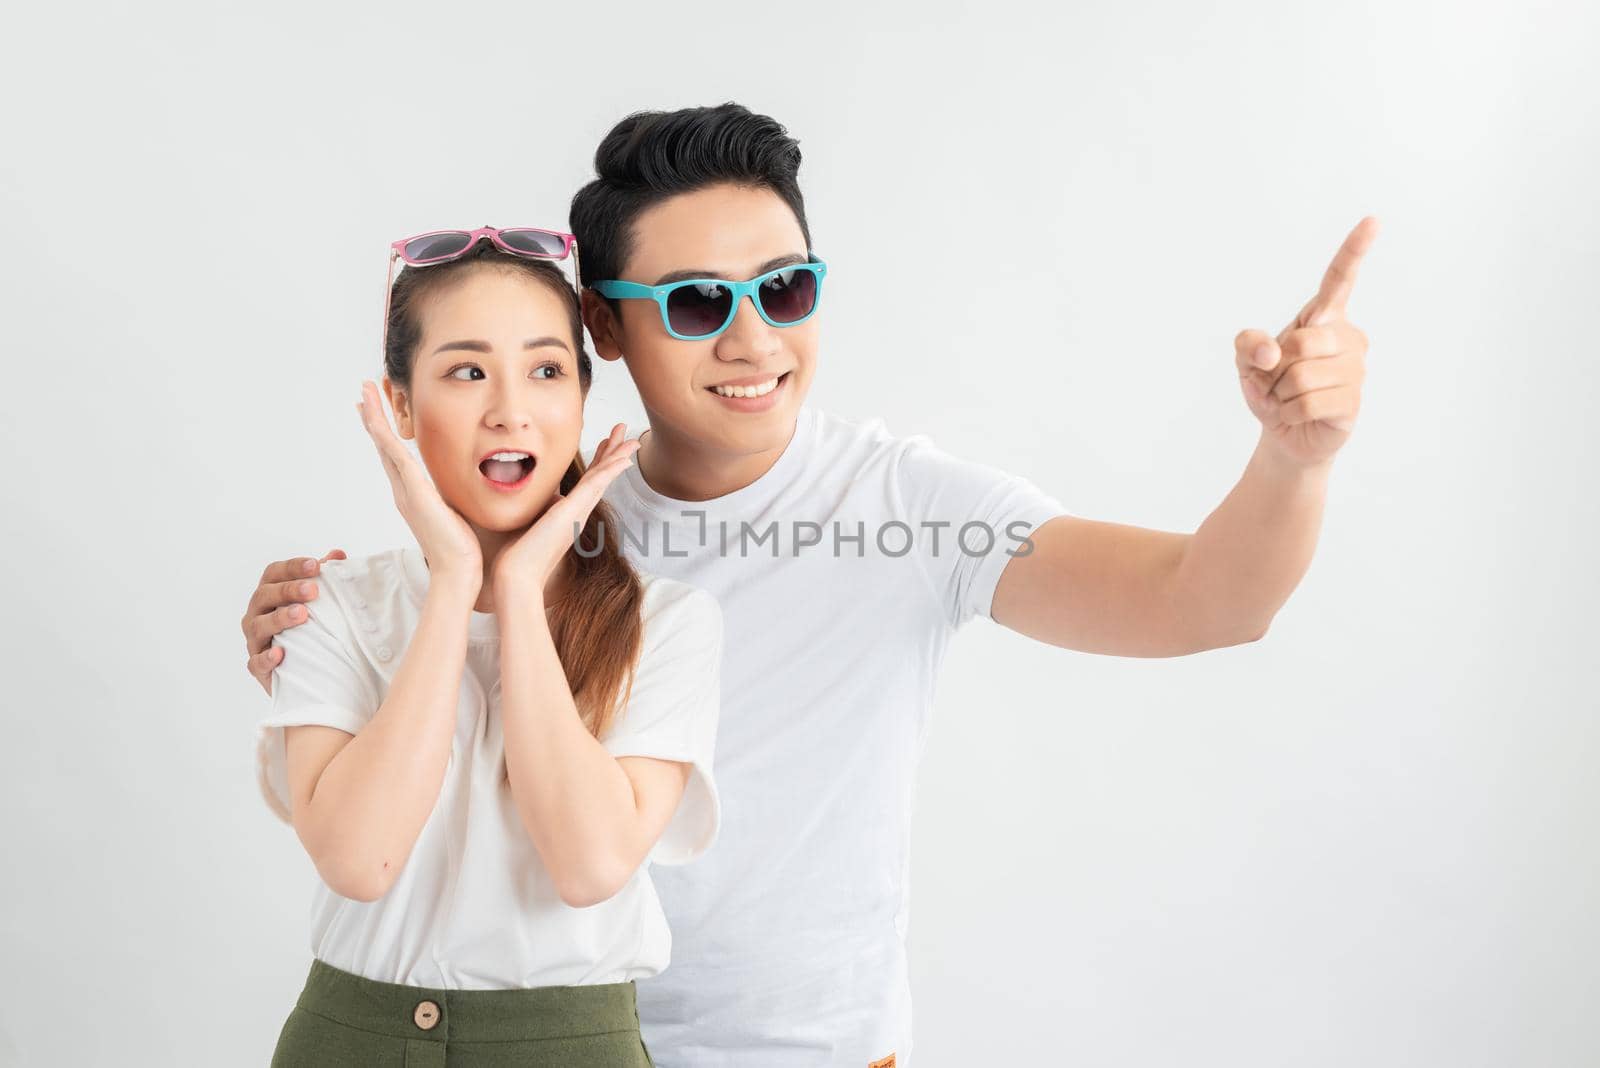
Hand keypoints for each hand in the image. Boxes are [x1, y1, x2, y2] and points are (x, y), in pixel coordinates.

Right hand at [242, 548, 346, 693]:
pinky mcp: (258, 668)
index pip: (274, 573)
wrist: (309, 671)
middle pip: (264, 595)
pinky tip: (280, 654)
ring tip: (301, 614)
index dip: (292, 567)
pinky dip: (266, 658)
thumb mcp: (320, 603)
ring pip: (258, 626)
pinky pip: (256, 663)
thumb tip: (338, 554)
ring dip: (279, 618)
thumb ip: (326, 578)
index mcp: (271, 593)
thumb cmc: (311, 628)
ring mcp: (255, 640)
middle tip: (312, 590)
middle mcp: (258, 613)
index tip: (316, 566)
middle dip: (287, 590)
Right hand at [357, 380, 481, 590]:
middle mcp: (405, 492)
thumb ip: (461, 500)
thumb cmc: (466, 551)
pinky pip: (393, 455)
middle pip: (384, 448)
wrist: (460, 574)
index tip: (381, 413)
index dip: (388, 435)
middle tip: (364, 394)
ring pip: (384, 446)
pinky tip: (373, 414)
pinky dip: (382, 433)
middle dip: (374, 420)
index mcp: (416, 497)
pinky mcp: (414, 492)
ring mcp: (406, 491)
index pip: (398, 459)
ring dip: (374, 417)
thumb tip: (480, 486)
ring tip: (365, 392)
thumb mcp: (462, 515)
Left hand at [491, 422, 639, 597]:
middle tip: (626, 432)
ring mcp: (578, 512)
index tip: (605, 443)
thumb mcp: (526, 524)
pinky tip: (624, 458)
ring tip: (633, 438)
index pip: (587, 482)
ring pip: (603, 478)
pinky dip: (611, 471)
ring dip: (618, 456)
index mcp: (569, 514)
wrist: (516, 577)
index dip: (598, 461)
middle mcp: (578, 513)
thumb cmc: (516, 557)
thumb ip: (534, 510)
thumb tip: (533, 498)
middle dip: (613, 452)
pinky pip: (596, 485)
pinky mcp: (573, 512)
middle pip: (600, 476)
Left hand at [1235, 216, 1378, 468]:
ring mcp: (1355, 370)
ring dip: (1280, 393)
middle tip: (1279, 381)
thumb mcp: (1246, 362)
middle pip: (1301, 342)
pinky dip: (1288, 413)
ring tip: (1289, 398)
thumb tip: (1271, 353)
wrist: (1284, 432)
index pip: (1340, 279)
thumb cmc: (1270, 388)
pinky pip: (1307, 404)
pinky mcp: (1352, 403)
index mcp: (1324, 317)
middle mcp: (1347, 338)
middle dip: (1275, 368)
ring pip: (1301, 376)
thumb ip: (1247, 345)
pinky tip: (1297, 415)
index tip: (1373, 221)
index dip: (1354, 250)